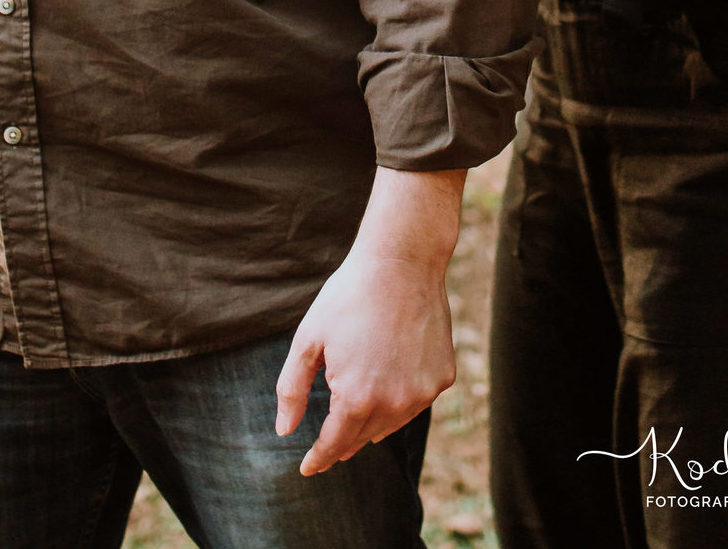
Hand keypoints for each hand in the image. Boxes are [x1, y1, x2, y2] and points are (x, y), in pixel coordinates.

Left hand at [274, 241, 455, 475]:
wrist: (402, 260)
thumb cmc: (349, 296)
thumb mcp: (308, 339)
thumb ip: (292, 389)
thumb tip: (285, 430)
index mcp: (357, 397)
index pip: (334, 444)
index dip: (318, 458)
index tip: (307, 468)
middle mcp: (394, 403)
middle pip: (362, 437)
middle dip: (343, 439)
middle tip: (329, 439)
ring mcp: (423, 392)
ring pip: (391, 424)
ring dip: (372, 420)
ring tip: (359, 405)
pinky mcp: (443, 377)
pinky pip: (415, 401)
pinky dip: (400, 398)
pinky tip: (390, 378)